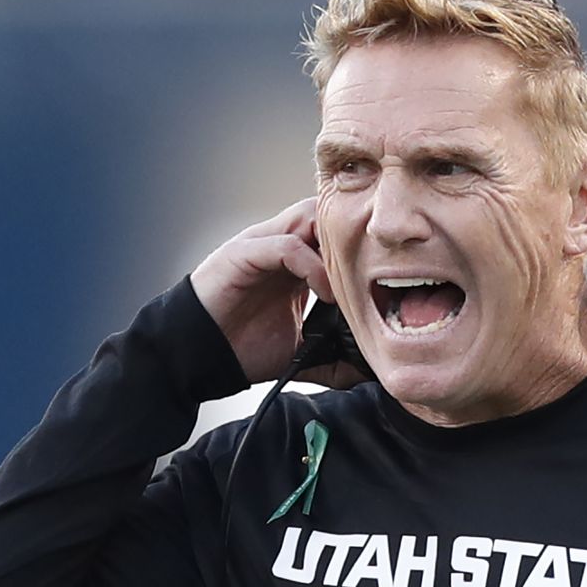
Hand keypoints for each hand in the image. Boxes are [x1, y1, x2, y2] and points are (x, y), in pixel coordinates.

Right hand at [188, 198, 361, 385]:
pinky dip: (311, 265)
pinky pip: (286, 245)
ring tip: (351, 282)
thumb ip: (332, 355)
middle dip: (354, 238)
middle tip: (376, 275)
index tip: (388, 281)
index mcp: (295, 263)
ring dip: (335, 246)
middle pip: (326, 215)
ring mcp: (261, 245)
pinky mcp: (244, 253)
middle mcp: (279, 245)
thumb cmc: (241, 348)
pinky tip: (325, 294)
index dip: (363, 248)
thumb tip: (369, 372)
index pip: (336, 234)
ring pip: (308, 218)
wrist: (198, 356)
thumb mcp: (299, 350)